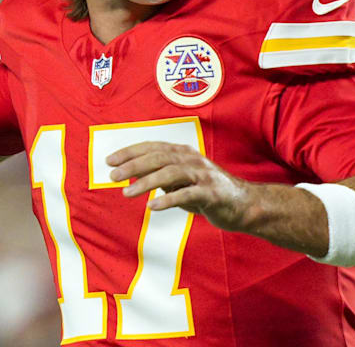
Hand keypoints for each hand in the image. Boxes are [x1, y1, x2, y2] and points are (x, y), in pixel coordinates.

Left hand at [106, 141, 259, 232]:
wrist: (244, 205)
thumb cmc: (207, 192)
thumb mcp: (180, 182)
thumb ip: (159, 176)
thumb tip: (132, 174)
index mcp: (183, 153)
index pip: (152, 147)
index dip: (129, 152)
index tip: (109, 160)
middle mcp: (192, 160)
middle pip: (158, 157)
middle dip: (133, 165)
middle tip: (112, 176)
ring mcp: (202, 176)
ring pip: (170, 173)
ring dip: (145, 183)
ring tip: (126, 193)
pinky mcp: (211, 194)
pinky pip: (187, 195)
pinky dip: (168, 200)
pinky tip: (152, 207)